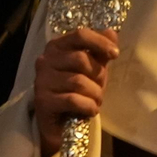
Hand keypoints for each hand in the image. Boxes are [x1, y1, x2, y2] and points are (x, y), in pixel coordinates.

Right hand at [34, 28, 119, 154]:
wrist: (60, 125)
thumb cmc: (76, 92)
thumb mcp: (91, 70)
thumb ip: (99, 52)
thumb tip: (112, 32)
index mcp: (56, 47)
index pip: (80, 35)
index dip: (100, 42)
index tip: (115, 54)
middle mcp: (45, 60)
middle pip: (81, 59)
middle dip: (98, 76)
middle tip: (100, 88)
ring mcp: (41, 81)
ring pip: (79, 82)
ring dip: (95, 94)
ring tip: (95, 101)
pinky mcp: (42, 101)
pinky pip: (74, 100)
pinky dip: (88, 106)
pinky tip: (89, 111)